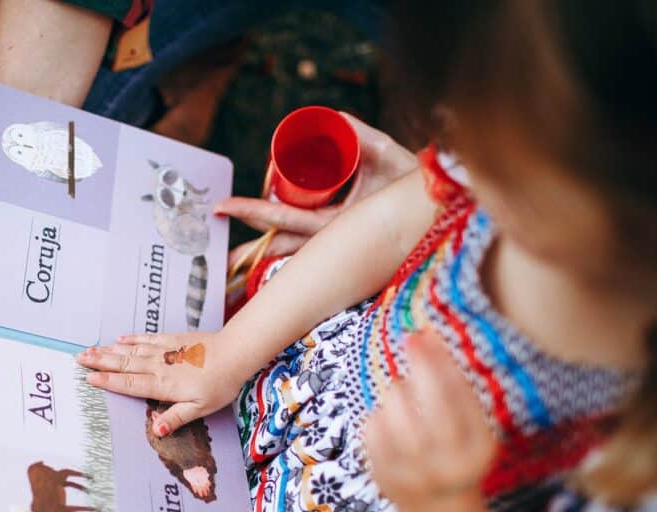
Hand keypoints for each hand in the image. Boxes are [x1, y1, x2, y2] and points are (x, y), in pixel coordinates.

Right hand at [75, 332, 240, 436]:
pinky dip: (132, 339)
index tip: (88, 378)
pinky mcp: (173, 340)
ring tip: (91, 349)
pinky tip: (120, 339)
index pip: (130, 384)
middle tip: (78, 359)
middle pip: (124, 364)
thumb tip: (157, 430)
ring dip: (109, 350)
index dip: (108, 381)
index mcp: (164, 385)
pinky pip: (147, 338)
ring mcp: (165, 350)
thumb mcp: (201, 408)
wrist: (235, 353)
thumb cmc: (220, 384)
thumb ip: (177, 417)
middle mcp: (159, 365)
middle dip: (100, 362)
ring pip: (131, 350)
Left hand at [217, 113, 418, 265]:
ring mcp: (334, 244)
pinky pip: (305, 244)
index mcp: (338, 225)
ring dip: (262, 244)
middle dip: (248, 240)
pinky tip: (263, 243)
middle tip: (218, 227)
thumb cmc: (412, 184)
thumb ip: (363, 135)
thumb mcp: (388, 155)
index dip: (253, 212)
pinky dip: (284, 243)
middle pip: (279, 240)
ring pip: (290, 246)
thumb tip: (335, 118)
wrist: (439, 206)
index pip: (285, 220)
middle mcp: (332, 240)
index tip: (224, 206)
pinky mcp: (339, 241)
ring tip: (233, 243)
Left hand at [363, 329, 495, 511]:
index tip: (428, 332)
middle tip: (412, 339)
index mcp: (479, 449)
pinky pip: (372, 427)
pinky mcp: (385, 476)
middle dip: (422, 365)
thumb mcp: (471, 426)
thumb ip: (455, 388)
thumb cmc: (456, 450)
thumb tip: (426, 334)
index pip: (462, 397)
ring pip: (397, 411)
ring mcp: (416, 474)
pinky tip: (389, 421)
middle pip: (433, 405)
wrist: (438, 507)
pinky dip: (378, 414)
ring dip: (398, 391)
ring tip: (404, 394)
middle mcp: (450, 465)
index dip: (444, 360)